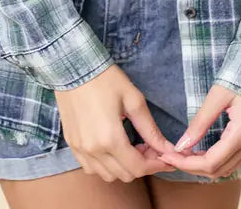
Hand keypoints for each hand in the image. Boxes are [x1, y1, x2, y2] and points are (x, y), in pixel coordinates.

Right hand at [54, 63, 179, 181]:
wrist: (74, 67)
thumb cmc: (106, 79)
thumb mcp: (134, 100)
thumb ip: (150, 129)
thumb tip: (168, 148)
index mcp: (110, 139)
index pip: (138, 168)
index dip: (156, 165)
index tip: (167, 157)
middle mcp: (93, 150)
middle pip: (125, 175)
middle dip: (142, 164)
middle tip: (149, 146)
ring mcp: (80, 149)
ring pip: (107, 175)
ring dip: (124, 167)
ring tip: (131, 146)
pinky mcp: (71, 144)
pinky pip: (91, 168)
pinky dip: (105, 165)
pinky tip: (112, 148)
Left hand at [156, 84, 240, 180]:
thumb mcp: (217, 97)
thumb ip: (199, 122)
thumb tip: (181, 145)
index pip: (211, 162)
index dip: (188, 164)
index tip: (170, 157)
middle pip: (218, 171)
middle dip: (193, 167)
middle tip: (172, 156)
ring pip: (226, 169)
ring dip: (204, 166)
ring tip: (185, 154)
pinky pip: (232, 160)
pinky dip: (215, 161)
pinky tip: (201, 151)